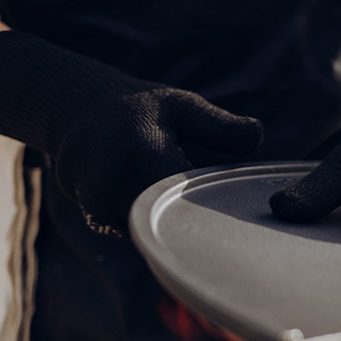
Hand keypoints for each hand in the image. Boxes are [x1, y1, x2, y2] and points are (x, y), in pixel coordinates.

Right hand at [0, 30, 262, 234]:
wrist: (82, 116)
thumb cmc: (142, 110)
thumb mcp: (183, 106)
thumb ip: (220, 124)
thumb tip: (258, 135)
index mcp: (140, 158)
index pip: (191, 199)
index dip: (220, 206)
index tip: (242, 207)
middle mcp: (114, 188)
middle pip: (177, 223)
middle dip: (206, 221)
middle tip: (237, 222)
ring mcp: (102, 208)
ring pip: (161, 233)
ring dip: (185, 224)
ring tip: (208, 213)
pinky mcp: (100, 221)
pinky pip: (146, 234)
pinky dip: (165, 227)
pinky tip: (183, 214)